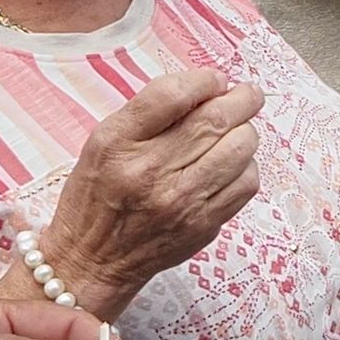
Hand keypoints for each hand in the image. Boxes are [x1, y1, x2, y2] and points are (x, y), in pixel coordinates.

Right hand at [47, 68, 267, 313]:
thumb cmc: (97, 195)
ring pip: (240, 148)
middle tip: (247, 95)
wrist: (92, 260)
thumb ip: (149, 114)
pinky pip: (246, 182)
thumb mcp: (103, 143)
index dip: (204, 80)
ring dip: (247, 130)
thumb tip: (206, 88)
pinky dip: (246, 165)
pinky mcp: (203, 225)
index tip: (214, 79)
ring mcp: (181, 201)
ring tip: (238, 129)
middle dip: (242, 99)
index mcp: (118, 143)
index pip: (171, 95)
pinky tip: (232, 164)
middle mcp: (149, 171)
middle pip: (216, 119)